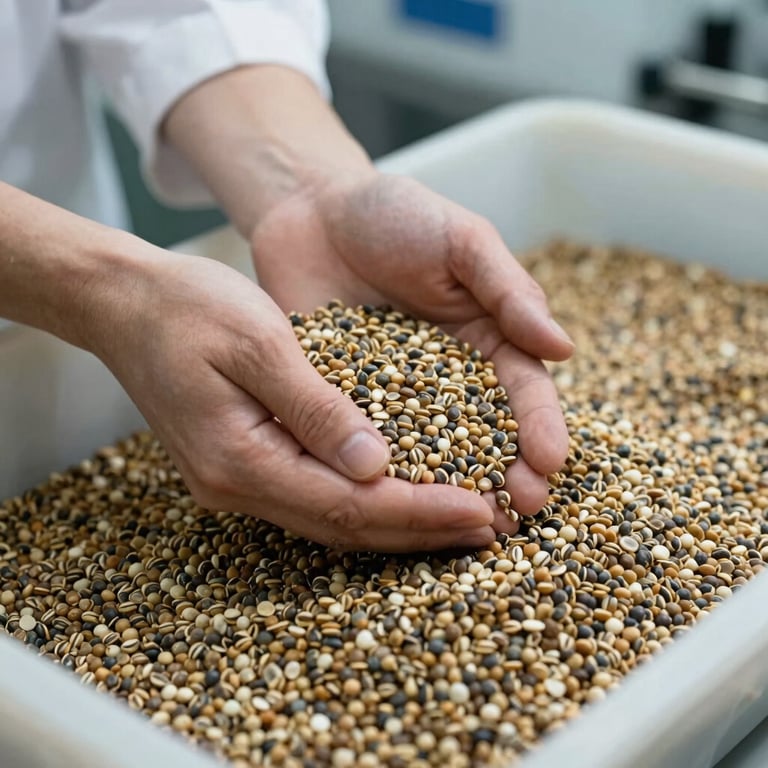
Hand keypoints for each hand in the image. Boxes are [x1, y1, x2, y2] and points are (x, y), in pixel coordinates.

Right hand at [87, 247, 495, 550]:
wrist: (125, 304)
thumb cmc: (188, 308)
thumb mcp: (259, 341)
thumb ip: (316, 406)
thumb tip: (375, 464)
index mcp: (240, 456)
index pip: (347, 503)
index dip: (418, 511)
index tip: (480, 510)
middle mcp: (237, 484)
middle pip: (344, 525)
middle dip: (420, 529)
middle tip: (490, 528)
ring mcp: (235, 480)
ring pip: (331, 519)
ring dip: (398, 522)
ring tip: (462, 519)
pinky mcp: (241, 464)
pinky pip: (315, 496)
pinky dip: (365, 500)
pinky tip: (402, 491)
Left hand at [251, 172, 574, 533]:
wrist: (314, 211)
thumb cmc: (397, 215)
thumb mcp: (462, 241)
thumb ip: (509, 291)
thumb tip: (563, 349)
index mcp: (488, 340)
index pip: (524, 392)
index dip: (540, 428)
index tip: (548, 462)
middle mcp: (449, 378)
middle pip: (486, 436)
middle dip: (506, 474)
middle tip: (518, 514)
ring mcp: (396, 396)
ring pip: (429, 451)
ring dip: (450, 489)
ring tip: (468, 526)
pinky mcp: (346, 402)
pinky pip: (365, 441)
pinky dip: (378, 472)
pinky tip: (389, 501)